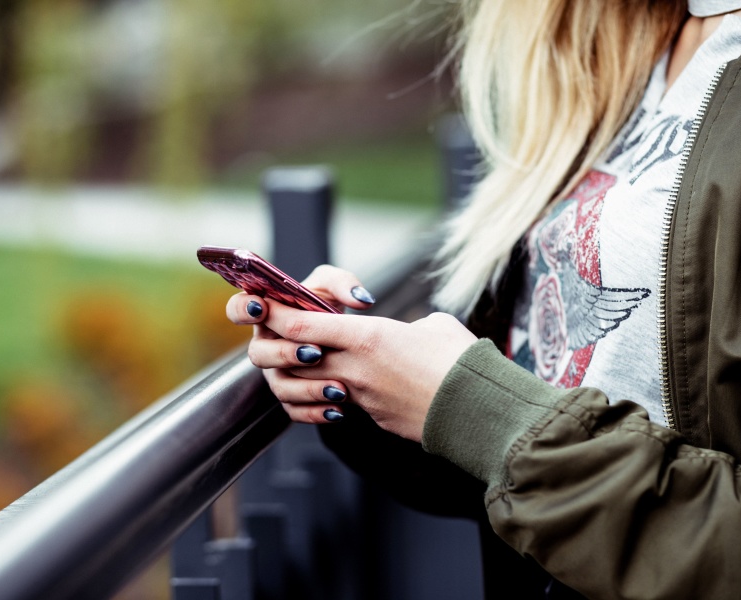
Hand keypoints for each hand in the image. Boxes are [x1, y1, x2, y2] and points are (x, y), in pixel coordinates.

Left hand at [226, 266, 475, 440]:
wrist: (479, 412)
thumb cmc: (462, 362)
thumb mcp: (433, 327)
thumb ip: (406, 326)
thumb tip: (406, 333)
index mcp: (367, 336)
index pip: (301, 324)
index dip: (275, 313)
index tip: (262, 304)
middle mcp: (354, 368)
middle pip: (292, 357)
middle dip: (277, 344)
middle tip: (279, 332)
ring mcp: (360, 397)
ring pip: (308, 383)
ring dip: (301, 372)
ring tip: (310, 360)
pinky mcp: (371, 417)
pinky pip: (335, 404)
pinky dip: (329, 394)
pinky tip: (340, 387)